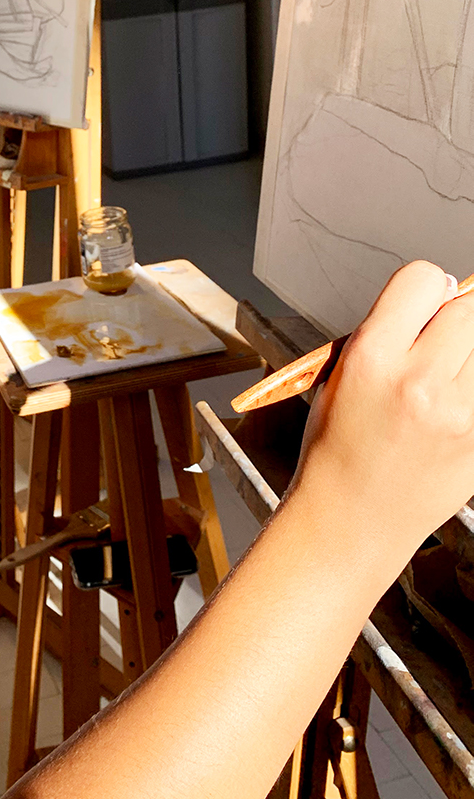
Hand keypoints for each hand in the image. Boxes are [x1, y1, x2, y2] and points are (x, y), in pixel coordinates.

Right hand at [295, 260, 473, 564]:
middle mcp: (419, 382)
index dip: (424, 289)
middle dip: (456, 316)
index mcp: (372, 357)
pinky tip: (457, 401)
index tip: (422, 306)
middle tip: (440, 343)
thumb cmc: (338, 450)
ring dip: (471, 352)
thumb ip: (389, 329)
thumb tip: (445, 292)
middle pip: (469, 306)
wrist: (352, 521)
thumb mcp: (340, 374)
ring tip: (449, 376)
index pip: (424, 277)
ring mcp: (460, 415)